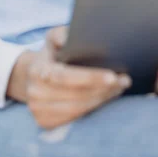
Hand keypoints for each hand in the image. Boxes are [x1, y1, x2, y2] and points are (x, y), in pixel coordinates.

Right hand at [8, 27, 131, 128]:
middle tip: (124, 80)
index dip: (90, 78)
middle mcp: (35, 93)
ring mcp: (38, 110)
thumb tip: (73, 37)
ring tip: (119, 87)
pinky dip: (93, 109)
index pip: (66, 77)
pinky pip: (74, 118)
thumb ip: (63, 34)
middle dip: (104, 89)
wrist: (32, 74)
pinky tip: (106, 97)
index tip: (113, 76)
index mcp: (37, 70)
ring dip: (102, 99)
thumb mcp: (54, 37)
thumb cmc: (51, 52)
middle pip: (76, 95)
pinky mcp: (45, 122)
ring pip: (78, 109)